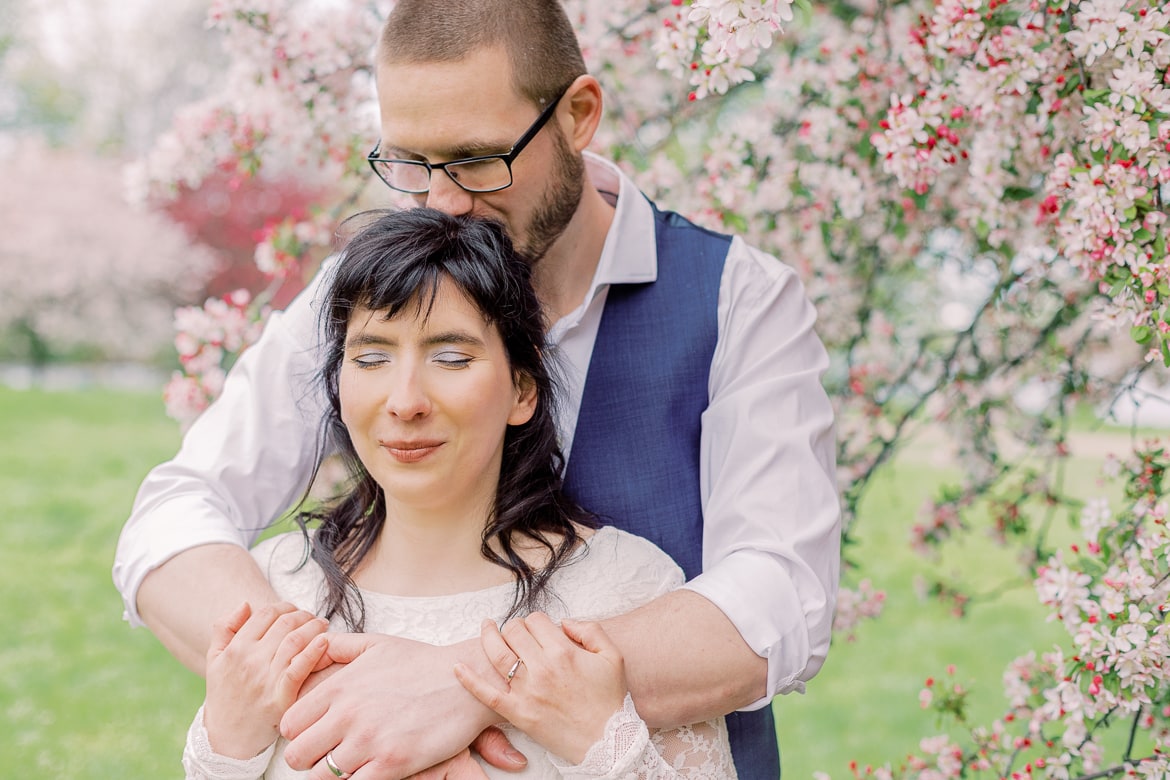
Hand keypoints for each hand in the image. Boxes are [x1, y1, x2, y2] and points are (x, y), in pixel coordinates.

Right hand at [203, 601, 328, 758]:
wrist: (228, 737)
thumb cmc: (225, 695)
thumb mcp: (214, 660)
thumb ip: (224, 629)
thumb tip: (245, 604)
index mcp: (235, 649)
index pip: (265, 614)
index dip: (284, 606)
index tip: (294, 610)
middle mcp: (250, 661)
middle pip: (284, 624)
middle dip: (303, 615)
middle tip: (312, 617)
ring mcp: (266, 679)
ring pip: (294, 641)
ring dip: (313, 627)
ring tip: (322, 625)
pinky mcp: (280, 697)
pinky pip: (299, 668)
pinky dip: (313, 652)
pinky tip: (324, 642)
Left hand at [279, 633, 519, 778]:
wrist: (467, 681)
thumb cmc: (422, 663)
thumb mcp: (376, 644)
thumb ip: (339, 647)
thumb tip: (314, 646)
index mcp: (339, 687)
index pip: (289, 724)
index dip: (299, 733)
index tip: (316, 733)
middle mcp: (347, 714)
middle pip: (297, 756)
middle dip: (309, 759)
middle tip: (329, 754)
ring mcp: (369, 741)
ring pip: (321, 777)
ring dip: (333, 774)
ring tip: (352, 764)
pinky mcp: (393, 763)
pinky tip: (372, 770)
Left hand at [454, 614, 627, 764]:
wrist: (607, 742)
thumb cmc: (610, 699)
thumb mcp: (612, 656)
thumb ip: (590, 630)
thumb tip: (563, 622)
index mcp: (564, 652)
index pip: (536, 620)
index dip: (536, 621)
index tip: (540, 630)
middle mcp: (542, 669)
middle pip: (513, 632)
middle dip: (514, 627)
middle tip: (519, 634)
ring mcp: (527, 692)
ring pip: (497, 654)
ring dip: (488, 637)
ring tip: (486, 628)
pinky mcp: (517, 713)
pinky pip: (487, 694)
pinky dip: (469, 680)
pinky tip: (457, 668)